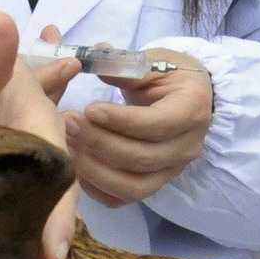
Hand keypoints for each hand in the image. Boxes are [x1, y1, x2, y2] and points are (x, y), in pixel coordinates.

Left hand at [0, 14, 79, 258]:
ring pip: (36, 206)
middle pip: (52, 194)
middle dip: (51, 235)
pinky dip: (11, 239)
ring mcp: (19, 172)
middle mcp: (36, 148)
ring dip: (32, 240)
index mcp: (35, 117)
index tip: (54, 252)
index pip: (52, 162)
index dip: (58, 207)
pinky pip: (13, 214)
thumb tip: (2, 23)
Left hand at [66, 61, 213, 208]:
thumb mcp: (151, 62)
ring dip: (94, 169)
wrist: (187, 97)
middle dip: (99, 142)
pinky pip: (123, 199)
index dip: (120, 121)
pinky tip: (76, 166)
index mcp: (192, 109)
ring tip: (67, 144)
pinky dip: (97, 189)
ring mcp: (172, 171)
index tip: (89, 109)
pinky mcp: (154, 185)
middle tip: (68, 122)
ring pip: (132, 186)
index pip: (156, 124)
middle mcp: (188, 147)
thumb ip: (122, 66)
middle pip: (141, 157)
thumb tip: (90, 60)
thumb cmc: (168, 75)